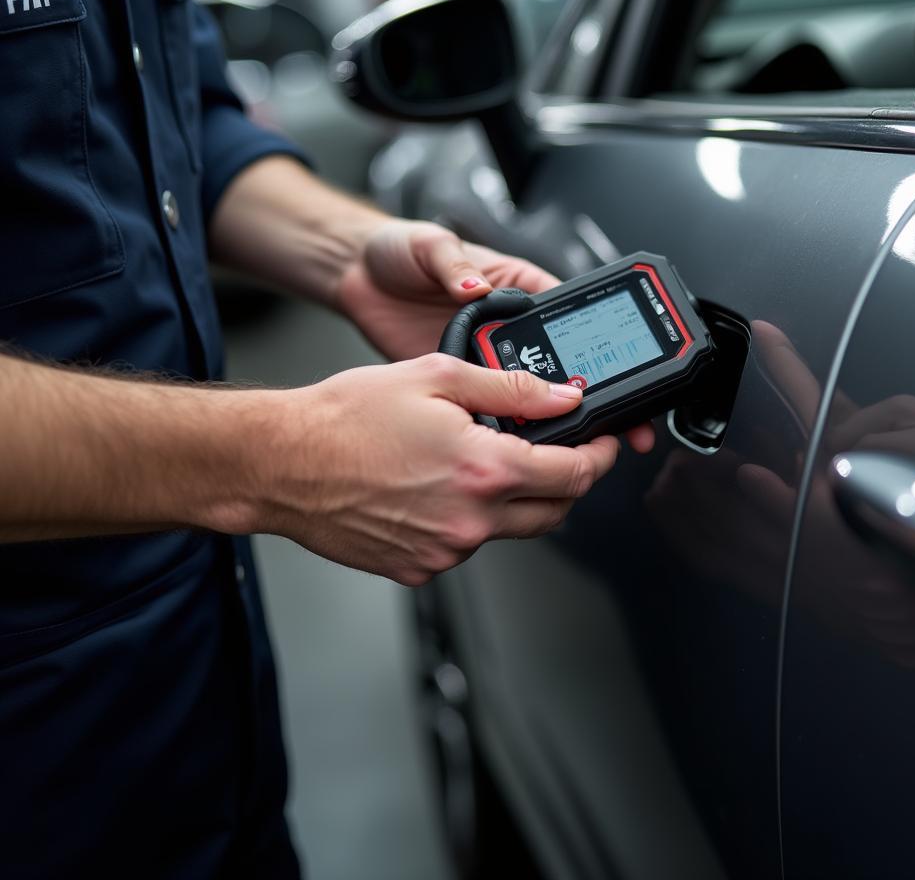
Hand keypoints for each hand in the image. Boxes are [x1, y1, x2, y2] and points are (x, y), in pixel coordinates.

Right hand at [248, 354, 620, 585]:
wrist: (282, 464)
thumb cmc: (345, 419)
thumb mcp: (435, 377)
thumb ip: (510, 389)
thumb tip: (563, 396)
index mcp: (483, 469)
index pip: (575, 474)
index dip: (600, 455)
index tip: (602, 442)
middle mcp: (471, 520)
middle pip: (555, 512)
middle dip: (568, 482)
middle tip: (554, 452)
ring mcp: (445, 550)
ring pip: (511, 530)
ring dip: (516, 500)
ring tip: (481, 463)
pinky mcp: (419, 567)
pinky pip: (466, 545)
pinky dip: (470, 520)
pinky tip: (440, 489)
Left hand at [337, 219, 655, 451]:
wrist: (356, 278)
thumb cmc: (398, 250)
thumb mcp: (429, 244)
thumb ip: (453, 262)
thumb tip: (474, 283)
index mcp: (517, 289)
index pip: (572, 320)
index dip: (601, 347)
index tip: (624, 371)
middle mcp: (509, 329)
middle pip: (561, 366)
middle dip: (591, 395)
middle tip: (616, 425)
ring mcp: (486, 359)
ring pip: (529, 394)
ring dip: (551, 417)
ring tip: (574, 441)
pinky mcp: (460, 383)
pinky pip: (490, 409)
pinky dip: (505, 427)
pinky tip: (517, 444)